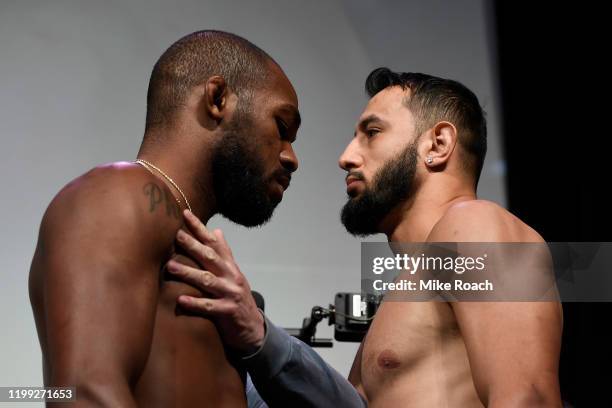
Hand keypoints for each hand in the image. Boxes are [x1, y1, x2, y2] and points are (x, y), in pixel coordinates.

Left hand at [166, 210, 264, 354]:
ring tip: (170, 266)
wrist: (253, 329)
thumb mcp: (233, 274)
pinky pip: (209, 306)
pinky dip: (195, 303)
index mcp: (230, 266)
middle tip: (176, 235)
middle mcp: (231, 276)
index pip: (215, 242)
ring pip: (207, 280)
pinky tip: (181, 300)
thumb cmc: (237, 299)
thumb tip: (216, 231)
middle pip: (210, 258)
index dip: (200, 228)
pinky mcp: (228, 312)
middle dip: (193, 245)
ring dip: (188, 273)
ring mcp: (230, 294)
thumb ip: (224, 254)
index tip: (185, 214)